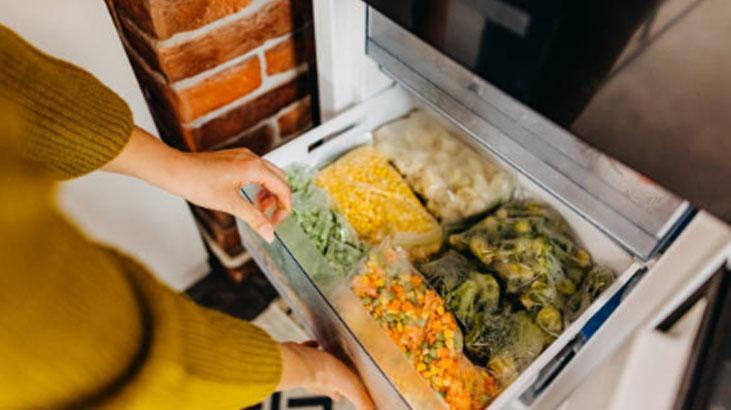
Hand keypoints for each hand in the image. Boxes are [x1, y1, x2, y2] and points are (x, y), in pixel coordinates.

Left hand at [171, 148, 290, 241]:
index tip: (275, 223)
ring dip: (267, 193)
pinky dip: (257, 185)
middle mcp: (251, 158)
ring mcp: (243, 156)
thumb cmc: (198, 183)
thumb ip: (254, 219)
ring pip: (268, 174)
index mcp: (254, 167)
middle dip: (277, 200)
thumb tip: (270, 234)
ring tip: (255, 208)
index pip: (283, 188)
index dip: (284, 208)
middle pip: (279, 179)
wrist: (176, 171)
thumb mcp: (230, 204)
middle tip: (267, 217)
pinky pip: (255, 171)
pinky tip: (246, 197)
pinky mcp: (234, 158)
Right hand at [277, 342, 373, 409]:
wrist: (301, 361)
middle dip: (333, 376)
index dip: (343, 393)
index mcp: (330, 387)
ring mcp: (308, 366)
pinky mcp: (300, 354)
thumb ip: (363, 404)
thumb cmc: (324, 374)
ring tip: (330, 353)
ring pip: (316, 365)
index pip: (338, 394)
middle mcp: (317, 379)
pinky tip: (316, 342)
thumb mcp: (352, 389)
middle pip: (326, 380)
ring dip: (322, 360)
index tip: (349, 391)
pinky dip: (312, 347)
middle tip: (341, 369)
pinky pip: (307, 350)